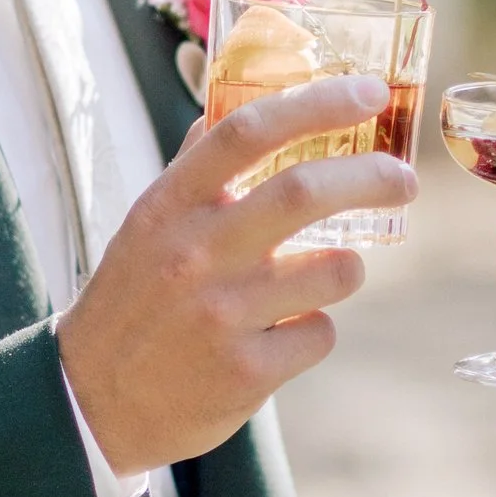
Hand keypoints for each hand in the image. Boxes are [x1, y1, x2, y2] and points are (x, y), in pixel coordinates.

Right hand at [57, 74, 415, 473]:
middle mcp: (195, 253)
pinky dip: (316, 328)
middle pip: (304, 191)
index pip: (246, 131)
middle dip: (372, 178)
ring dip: (347, 267)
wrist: (92, 404)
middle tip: (403, 180)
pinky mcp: (246, 373)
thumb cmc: (134, 301)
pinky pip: (320, 332)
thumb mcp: (148, 225)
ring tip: (329, 273)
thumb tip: (232, 103)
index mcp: (170, 206)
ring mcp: (221, 315)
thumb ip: (195, 169)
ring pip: (334, 270)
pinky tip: (285, 334)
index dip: (317, 103)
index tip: (369, 92)